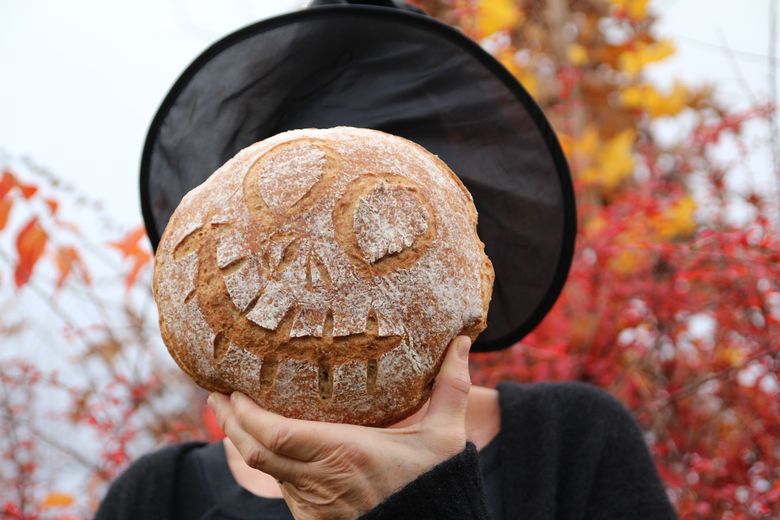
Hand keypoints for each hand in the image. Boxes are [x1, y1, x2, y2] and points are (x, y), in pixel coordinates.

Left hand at [207, 335, 472, 519]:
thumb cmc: (434, 483)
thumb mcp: (445, 434)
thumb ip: (451, 386)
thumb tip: (463, 342)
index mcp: (343, 453)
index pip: (273, 435)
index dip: (244, 414)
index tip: (231, 388)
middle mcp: (318, 481)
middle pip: (255, 452)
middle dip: (230, 422)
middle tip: (217, 394)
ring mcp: (312, 505)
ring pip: (265, 471)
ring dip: (245, 441)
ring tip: (234, 412)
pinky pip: (282, 487)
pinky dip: (269, 463)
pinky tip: (266, 445)